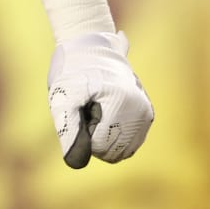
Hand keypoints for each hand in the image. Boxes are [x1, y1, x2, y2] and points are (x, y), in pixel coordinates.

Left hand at [46, 30, 152, 167]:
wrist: (89, 45)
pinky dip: (114, 134)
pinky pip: (129, 143)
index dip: (83, 130)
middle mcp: (141, 110)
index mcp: (123, 103)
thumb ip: (68, 130)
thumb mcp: (62, 97)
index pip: (99, 146)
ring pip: (122, 150)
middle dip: (94, 134)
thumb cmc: (72, 70)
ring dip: (105, 134)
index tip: (82, 104)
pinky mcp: (147, 115)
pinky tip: (107, 110)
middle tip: (88, 105)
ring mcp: (147, 113)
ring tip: (97, 106)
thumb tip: (76, 163)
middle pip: (113, 150)